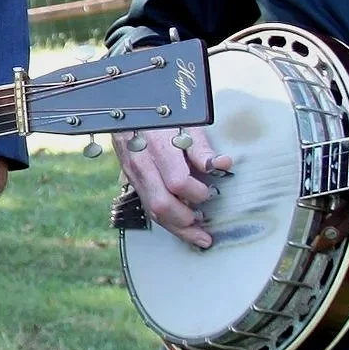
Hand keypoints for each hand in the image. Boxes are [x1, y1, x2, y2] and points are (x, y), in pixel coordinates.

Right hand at [116, 126, 234, 249]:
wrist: (126, 112)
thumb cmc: (162, 116)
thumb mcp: (184, 123)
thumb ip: (201, 147)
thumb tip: (222, 165)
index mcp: (158, 147)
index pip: (177, 182)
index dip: (197, 192)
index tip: (210, 191)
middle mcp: (142, 165)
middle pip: (162, 205)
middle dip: (186, 221)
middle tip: (206, 221)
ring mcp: (134, 176)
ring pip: (153, 212)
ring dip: (178, 229)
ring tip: (199, 237)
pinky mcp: (133, 183)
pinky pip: (149, 208)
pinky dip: (168, 222)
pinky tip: (184, 227)